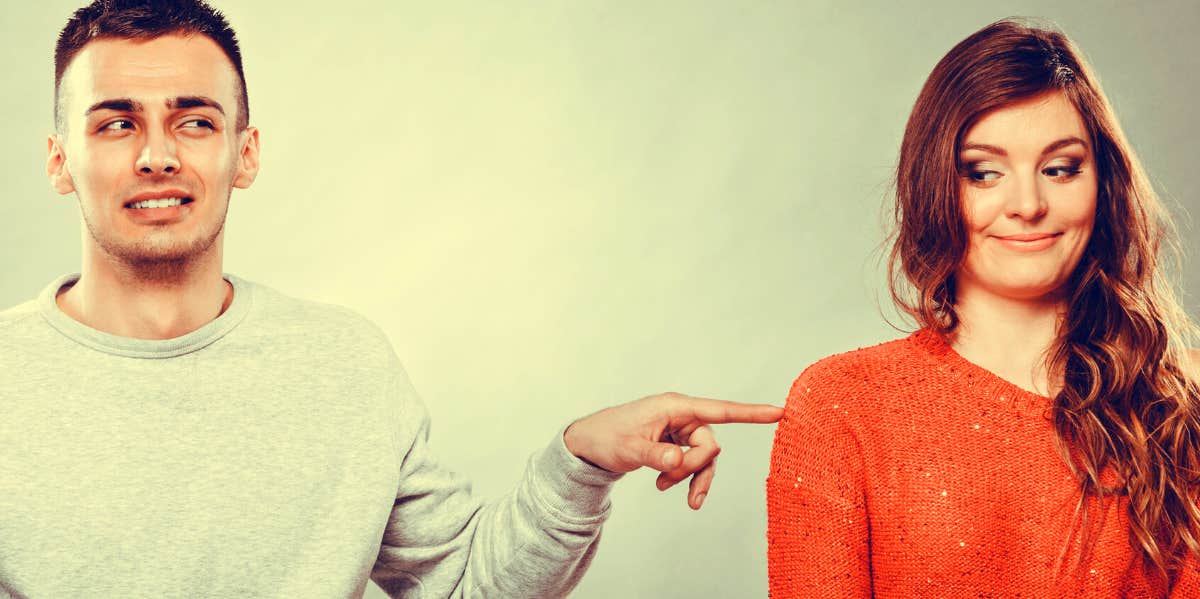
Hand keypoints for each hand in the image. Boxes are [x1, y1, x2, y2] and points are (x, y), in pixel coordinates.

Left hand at [562, 392, 782, 509]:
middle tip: (664, 482)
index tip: (779, 412)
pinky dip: (683, 478)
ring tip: (662, 489)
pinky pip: (693, 463)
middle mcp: (682, 415)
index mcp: (675, 406)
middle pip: (710, 444)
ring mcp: (680, 430)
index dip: (751, 413)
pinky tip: (663, 487)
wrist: (590, 444)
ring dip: (689, 477)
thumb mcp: (630, 449)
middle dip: (693, 468)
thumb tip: (677, 461)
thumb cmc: (608, 437)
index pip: (720, 410)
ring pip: (703, 457)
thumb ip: (656, 456)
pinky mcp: (676, 443)